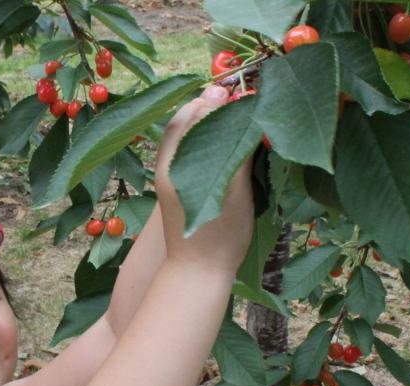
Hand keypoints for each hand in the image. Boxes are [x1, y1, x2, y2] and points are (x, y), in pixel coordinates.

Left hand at [154, 86, 254, 273]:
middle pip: (185, 120)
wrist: (198, 273)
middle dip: (210, 105)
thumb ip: (237, 145)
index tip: (240, 89)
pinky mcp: (174, 187)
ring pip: (186, 135)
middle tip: (239, 96)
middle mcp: (165, 165)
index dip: (216, 97)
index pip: (191, 113)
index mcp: (174, 162)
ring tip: (234, 113)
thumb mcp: (237, 187)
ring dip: (206, 121)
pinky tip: (223, 140)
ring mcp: (168, 176)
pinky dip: (203, 139)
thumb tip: (244, 104)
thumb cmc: (221, 234)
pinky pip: (187, 152)